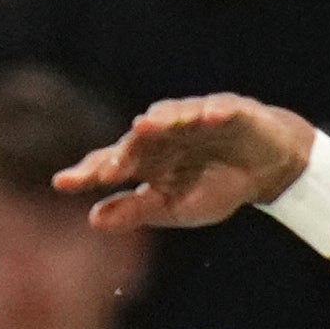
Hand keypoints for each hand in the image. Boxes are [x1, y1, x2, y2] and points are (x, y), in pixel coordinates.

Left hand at [59, 96, 317, 233]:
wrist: (266, 169)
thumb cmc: (217, 186)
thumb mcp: (176, 207)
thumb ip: (137, 210)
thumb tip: (92, 219)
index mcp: (148, 160)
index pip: (113, 163)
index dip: (89, 172)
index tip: (63, 183)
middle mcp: (165, 135)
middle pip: (139, 141)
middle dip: (125, 151)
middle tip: (110, 167)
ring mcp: (195, 119)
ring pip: (173, 117)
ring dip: (161, 120)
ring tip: (146, 126)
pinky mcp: (229, 110)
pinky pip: (219, 109)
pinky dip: (214, 112)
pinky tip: (209, 116)